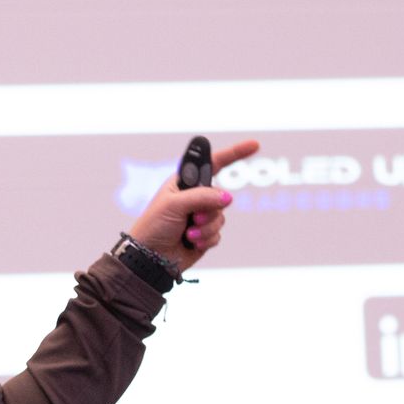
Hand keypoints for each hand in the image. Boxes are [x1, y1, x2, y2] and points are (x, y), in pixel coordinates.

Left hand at [128, 139, 260, 274]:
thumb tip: (227, 198)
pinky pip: (217, 234)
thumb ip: (202, 197)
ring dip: (205, 227)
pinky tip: (191, 243)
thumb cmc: (153, 225)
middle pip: (221, 196)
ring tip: (188, 233)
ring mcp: (201, 216)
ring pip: (220, 217)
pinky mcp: (205, 235)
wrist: (150, 258)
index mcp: (185, 183)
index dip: (234, 153)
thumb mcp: (174, 204)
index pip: (213, 163)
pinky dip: (205, 239)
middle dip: (209, 209)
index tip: (254, 145)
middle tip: (193, 217)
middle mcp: (195, 197)